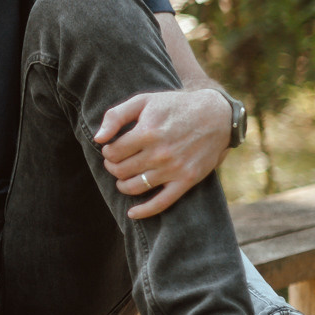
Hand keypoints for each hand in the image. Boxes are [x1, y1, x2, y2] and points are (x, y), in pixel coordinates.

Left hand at [93, 88, 232, 219]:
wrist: (217, 116)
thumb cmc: (175, 106)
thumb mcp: (143, 101)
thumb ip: (115, 116)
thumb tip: (98, 138)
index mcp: (148, 132)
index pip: (113, 152)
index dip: (107, 151)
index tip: (111, 148)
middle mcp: (160, 153)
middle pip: (121, 170)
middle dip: (112, 166)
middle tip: (116, 161)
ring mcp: (174, 169)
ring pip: (134, 187)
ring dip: (122, 184)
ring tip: (123, 176)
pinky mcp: (187, 180)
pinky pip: (162, 203)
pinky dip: (144, 211)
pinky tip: (132, 213)